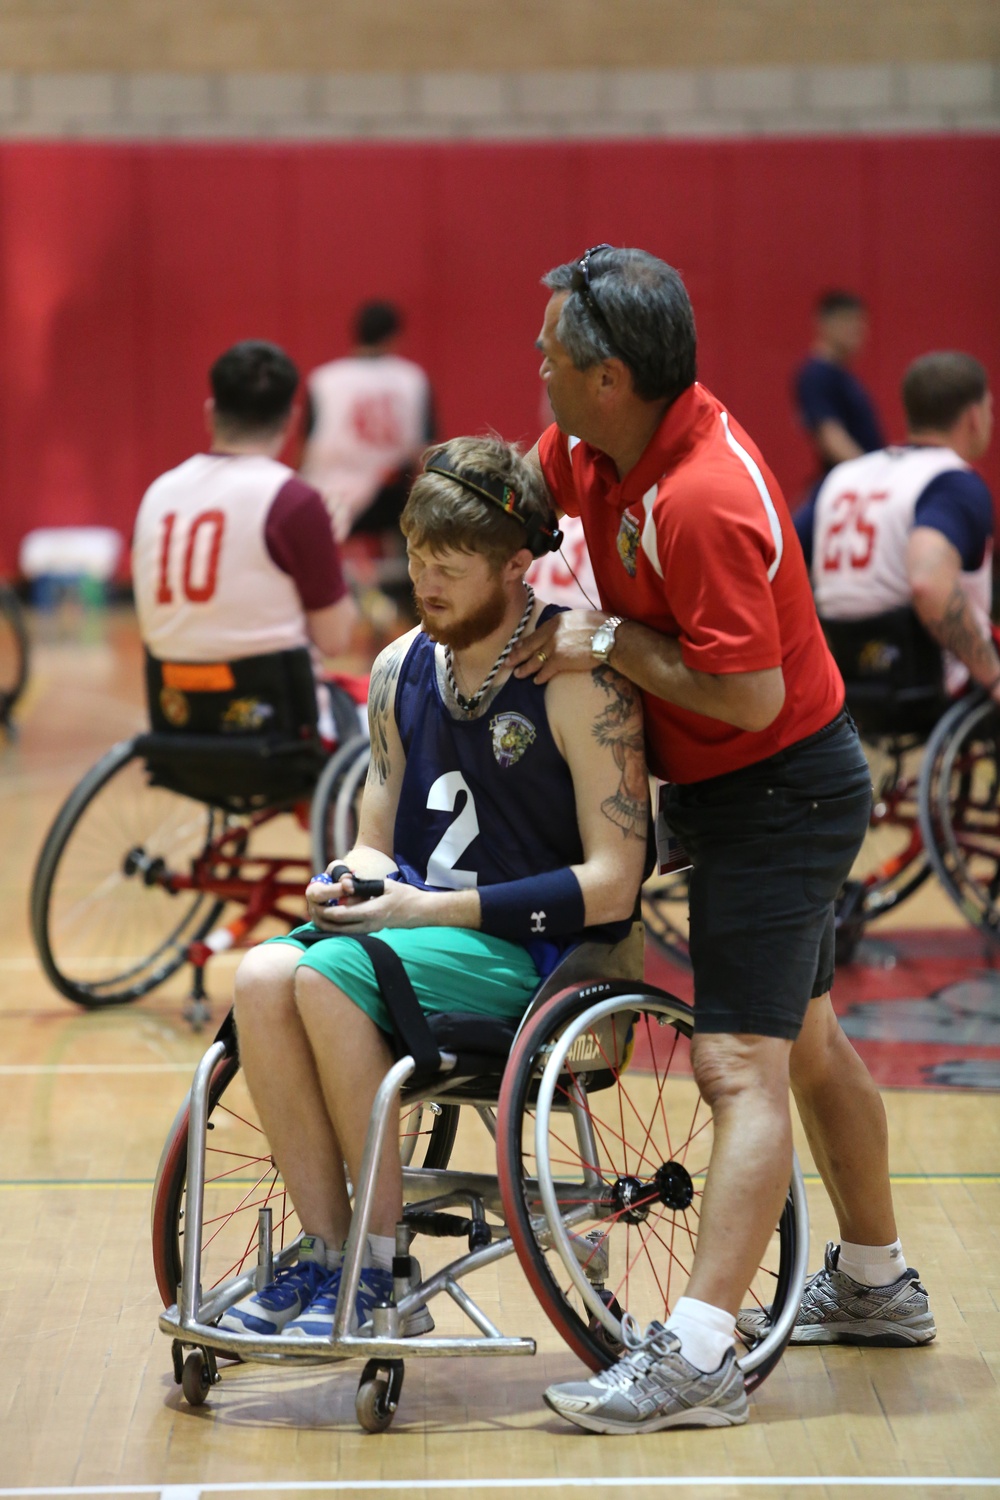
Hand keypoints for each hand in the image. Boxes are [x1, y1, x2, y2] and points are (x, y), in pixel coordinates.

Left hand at [305, 872, 428, 933]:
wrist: (422, 912)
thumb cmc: (406, 895)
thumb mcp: (386, 885)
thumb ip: (365, 886)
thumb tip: (346, 884)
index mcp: (372, 912)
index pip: (342, 915)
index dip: (326, 911)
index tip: (317, 904)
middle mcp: (370, 925)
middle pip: (339, 928)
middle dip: (324, 921)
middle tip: (313, 912)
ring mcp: (372, 930)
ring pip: (344, 933)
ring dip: (330, 927)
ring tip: (319, 918)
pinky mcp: (374, 931)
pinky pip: (353, 933)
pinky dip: (341, 928)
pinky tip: (334, 922)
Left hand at [509, 609, 608, 683]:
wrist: (609, 636)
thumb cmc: (601, 626)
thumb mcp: (579, 618)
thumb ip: (567, 625)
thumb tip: (566, 631)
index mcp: (555, 621)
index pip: (535, 633)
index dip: (524, 642)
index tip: (516, 647)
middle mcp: (551, 633)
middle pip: (529, 646)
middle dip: (516, 655)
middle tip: (507, 662)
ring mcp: (554, 647)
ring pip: (534, 660)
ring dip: (525, 668)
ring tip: (518, 675)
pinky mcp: (560, 660)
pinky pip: (546, 671)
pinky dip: (540, 677)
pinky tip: (536, 681)